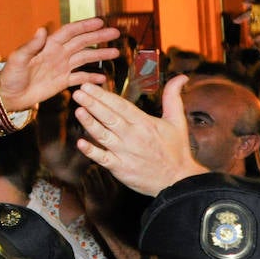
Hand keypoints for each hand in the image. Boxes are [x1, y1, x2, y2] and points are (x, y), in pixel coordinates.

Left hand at [0, 19, 121, 112]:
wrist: (8, 96)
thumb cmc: (10, 76)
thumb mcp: (18, 59)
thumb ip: (31, 45)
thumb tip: (42, 29)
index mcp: (48, 45)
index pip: (70, 32)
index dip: (84, 26)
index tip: (100, 22)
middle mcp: (57, 54)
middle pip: (81, 42)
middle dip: (98, 37)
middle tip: (115, 33)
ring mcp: (61, 67)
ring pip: (84, 58)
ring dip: (99, 55)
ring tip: (115, 53)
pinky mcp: (61, 82)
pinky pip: (79, 78)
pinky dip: (91, 77)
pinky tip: (103, 78)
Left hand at [73, 74, 204, 195]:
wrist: (178, 181)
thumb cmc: (176, 150)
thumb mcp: (177, 121)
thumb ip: (173, 97)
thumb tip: (181, 77)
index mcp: (144, 123)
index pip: (120, 105)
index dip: (104, 95)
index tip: (89, 86)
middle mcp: (133, 136)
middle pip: (109, 117)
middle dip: (92, 103)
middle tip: (78, 91)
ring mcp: (125, 153)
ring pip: (103, 135)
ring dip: (90, 123)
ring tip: (78, 110)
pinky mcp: (120, 168)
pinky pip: (103, 158)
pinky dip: (91, 151)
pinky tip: (80, 143)